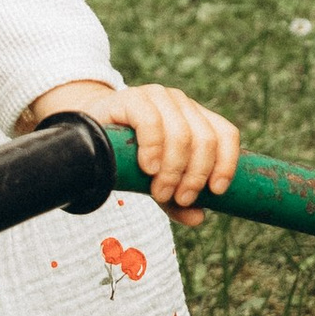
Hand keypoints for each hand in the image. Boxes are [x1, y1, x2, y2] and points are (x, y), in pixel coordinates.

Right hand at [28, 77, 238, 218]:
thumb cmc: (129, 158)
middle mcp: (182, 104)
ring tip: (160, 192)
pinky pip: (151, 121)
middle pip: (205, 139)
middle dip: (195, 175)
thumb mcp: (157, 182)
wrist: (88, 134)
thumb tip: (197, 218)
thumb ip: (177, 201)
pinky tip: (148, 168)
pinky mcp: (133, 98)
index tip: (216, 192)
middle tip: (179, 199)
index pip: (226, 134)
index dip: (227, 163)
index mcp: (196, 118)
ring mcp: (159, 97)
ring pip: (181, 134)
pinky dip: (153, 148)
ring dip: (174, 170)